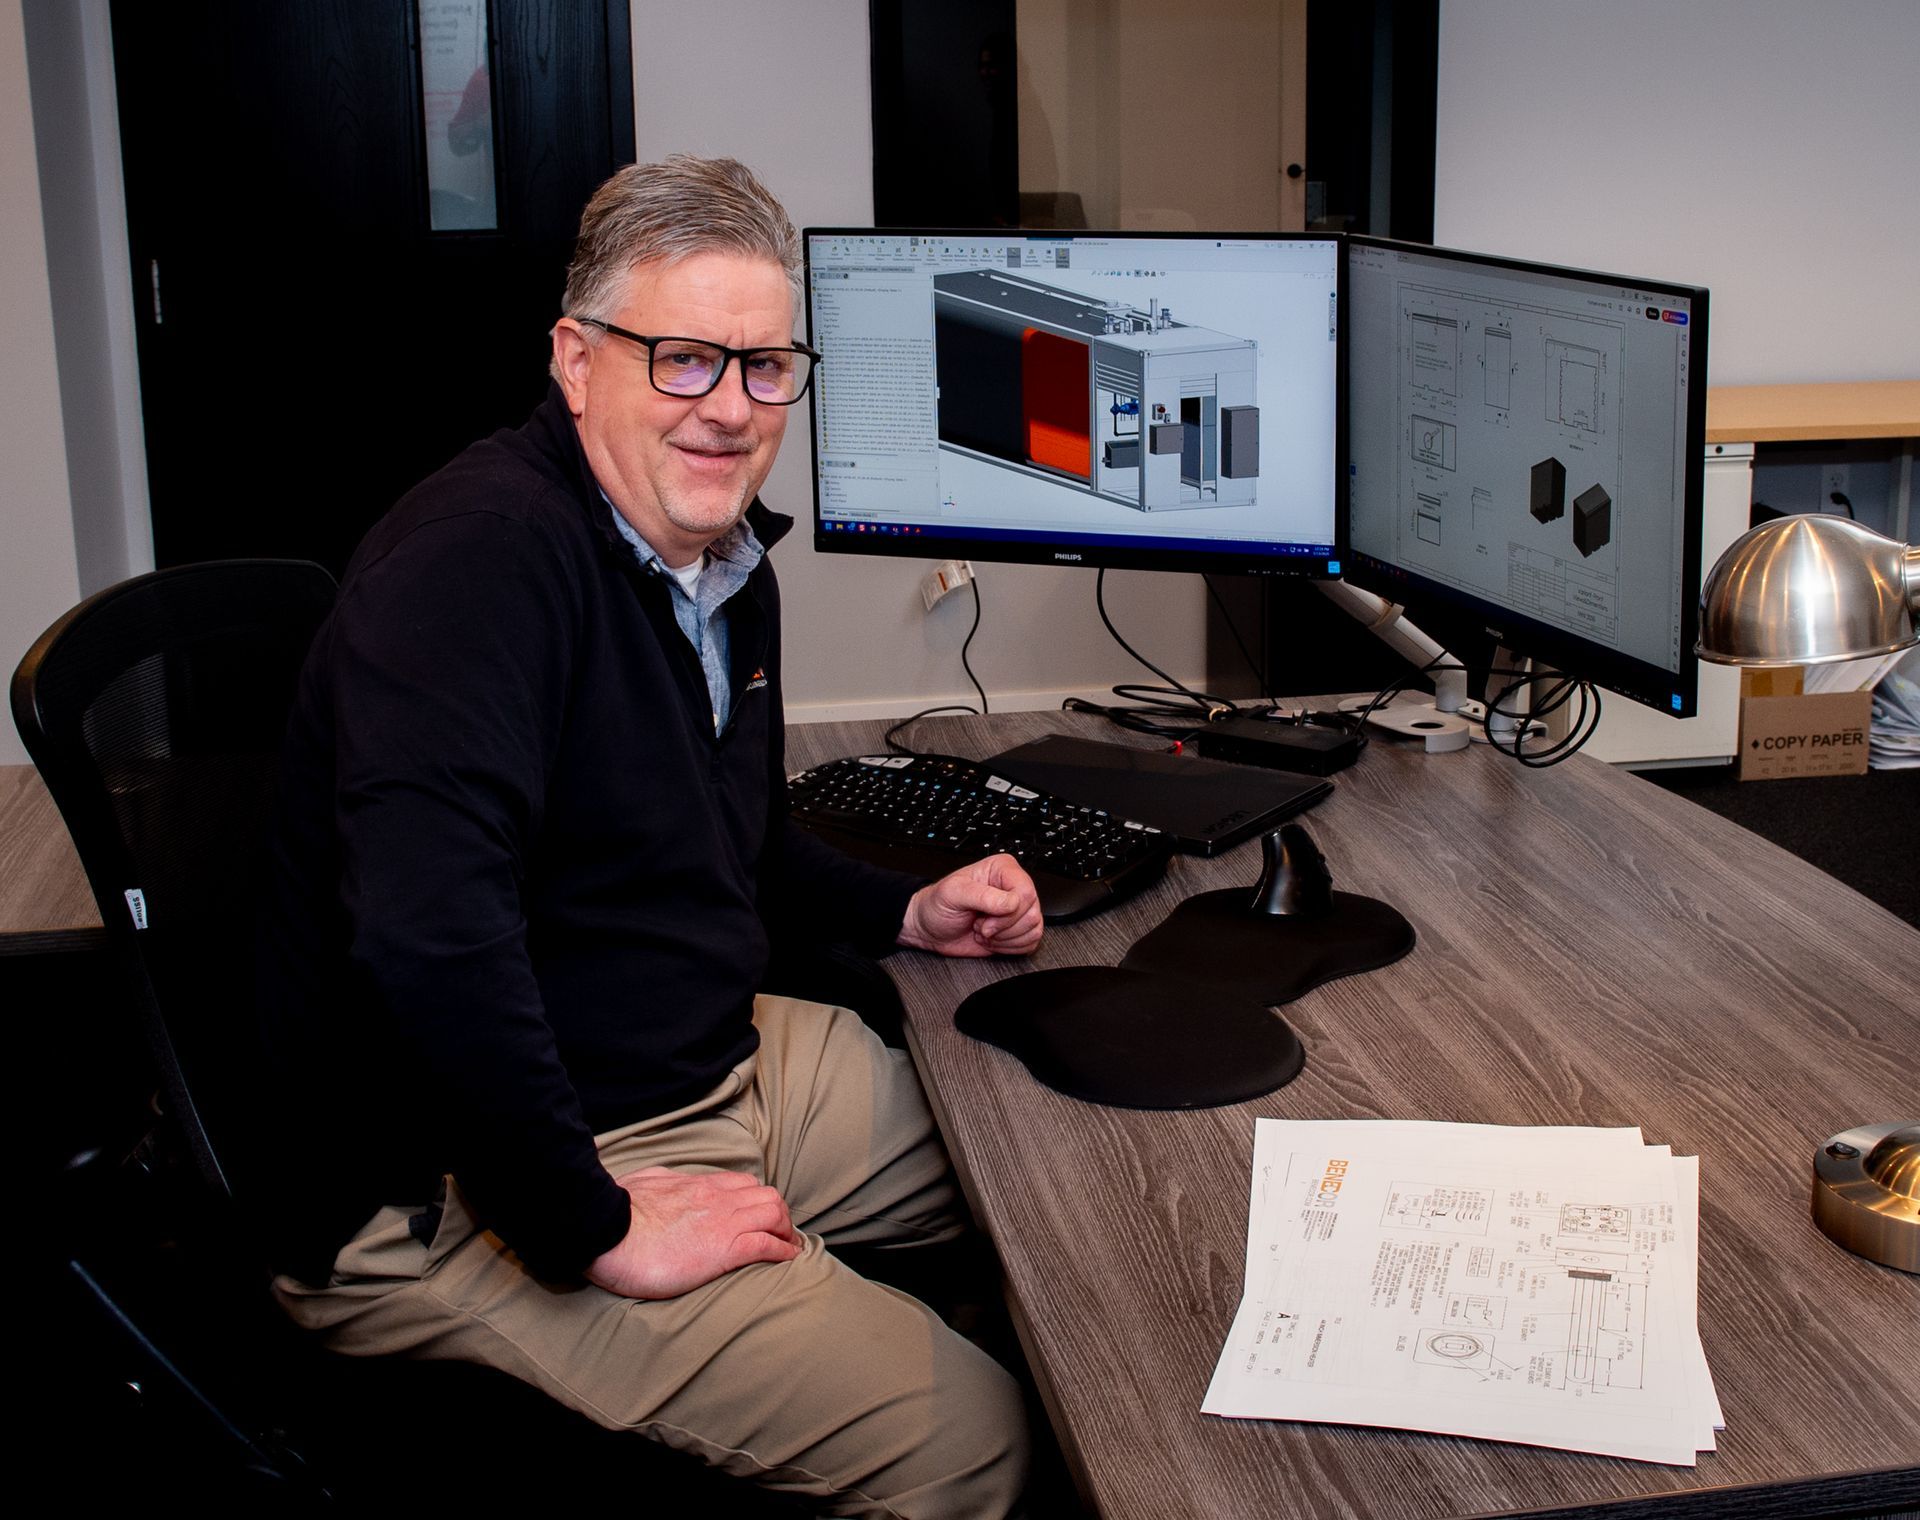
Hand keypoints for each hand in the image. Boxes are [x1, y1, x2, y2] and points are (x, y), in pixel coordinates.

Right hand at [584, 1166, 801, 1299]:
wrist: (606, 1232)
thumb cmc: (616, 1213)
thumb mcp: (642, 1183)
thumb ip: (659, 1182)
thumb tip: (661, 1182)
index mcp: (695, 1184)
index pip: (741, 1183)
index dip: (757, 1199)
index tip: (761, 1215)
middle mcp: (716, 1198)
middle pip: (766, 1196)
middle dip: (779, 1215)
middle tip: (781, 1235)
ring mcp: (722, 1221)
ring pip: (773, 1214)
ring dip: (785, 1231)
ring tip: (788, 1248)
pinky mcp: (723, 1249)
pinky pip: (765, 1244)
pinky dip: (782, 1251)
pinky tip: (788, 1260)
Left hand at [897, 853, 1043, 958]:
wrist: (930, 928)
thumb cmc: (938, 906)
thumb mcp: (953, 893)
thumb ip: (982, 895)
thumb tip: (1010, 902)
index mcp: (1003, 869)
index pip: (1025, 892)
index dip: (1007, 913)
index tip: (984, 919)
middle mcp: (1013, 887)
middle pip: (1032, 914)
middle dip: (1002, 928)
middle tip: (981, 925)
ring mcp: (1018, 910)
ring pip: (1034, 929)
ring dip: (1004, 939)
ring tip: (984, 931)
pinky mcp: (1017, 929)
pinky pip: (1030, 942)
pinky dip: (1009, 948)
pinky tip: (992, 940)